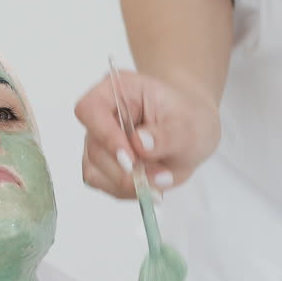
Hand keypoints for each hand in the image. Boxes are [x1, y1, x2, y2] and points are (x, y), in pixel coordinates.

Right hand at [74, 69, 220, 198]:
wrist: (191, 134)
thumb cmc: (189, 120)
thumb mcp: (189, 127)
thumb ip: (166, 136)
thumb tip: (140, 143)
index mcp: (117, 89)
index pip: (90, 110)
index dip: (106, 136)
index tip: (131, 158)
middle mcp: (101, 115)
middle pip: (95, 148)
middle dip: (126, 170)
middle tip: (161, 176)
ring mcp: (98, 142)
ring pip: (96, 171)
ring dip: (128, 183)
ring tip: (162, 178)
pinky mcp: (101, 166)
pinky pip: (105, 185)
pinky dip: (128, 191)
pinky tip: (150, 183)